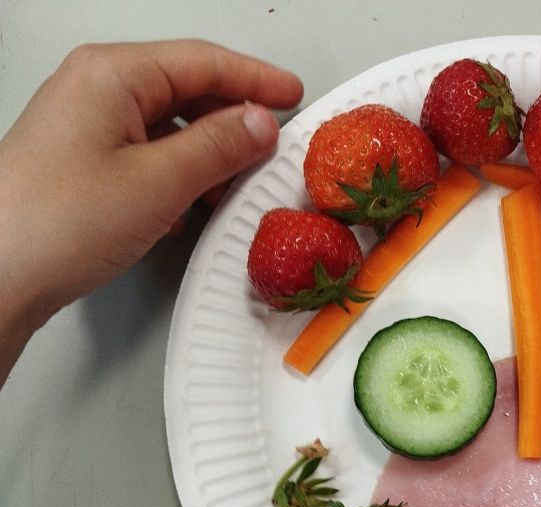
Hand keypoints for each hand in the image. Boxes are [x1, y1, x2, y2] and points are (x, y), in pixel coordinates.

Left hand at [0, 39, 302, 381]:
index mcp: (112, 75)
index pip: (202, 62)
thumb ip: (219, 147)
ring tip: (239, 182)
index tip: (294, 95)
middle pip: (186, 89)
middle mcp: (97, 90)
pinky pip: (150, 154)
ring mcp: (88, 127)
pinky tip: (196, 202)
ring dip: (210, 151)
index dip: (256, 79)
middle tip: (275, 145)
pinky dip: (182, 173)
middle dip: (235, 117)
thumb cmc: (58, 222)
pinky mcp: (86, 164)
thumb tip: (261, 123)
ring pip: (170, 125)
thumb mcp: (159, 182)